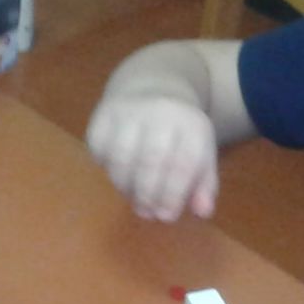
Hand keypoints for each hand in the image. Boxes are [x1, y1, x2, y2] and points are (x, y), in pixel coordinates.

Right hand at [86, 94, 218, 220]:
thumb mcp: (200, 151)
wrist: (151, 87)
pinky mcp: (104, 112)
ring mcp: (130, 110)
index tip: (166, 216)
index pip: (183, 163)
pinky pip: (99, 149)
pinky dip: (105, 167)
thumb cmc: (178, 131)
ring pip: (121, 158)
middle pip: (150, 161)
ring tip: (132, 197)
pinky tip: (117, 173)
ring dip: (124, 186)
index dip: (173, 195)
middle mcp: (161, 112)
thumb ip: (204, 183)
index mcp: (191, 124)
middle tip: (146, 212)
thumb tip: (203, 212)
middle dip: (147, 194)